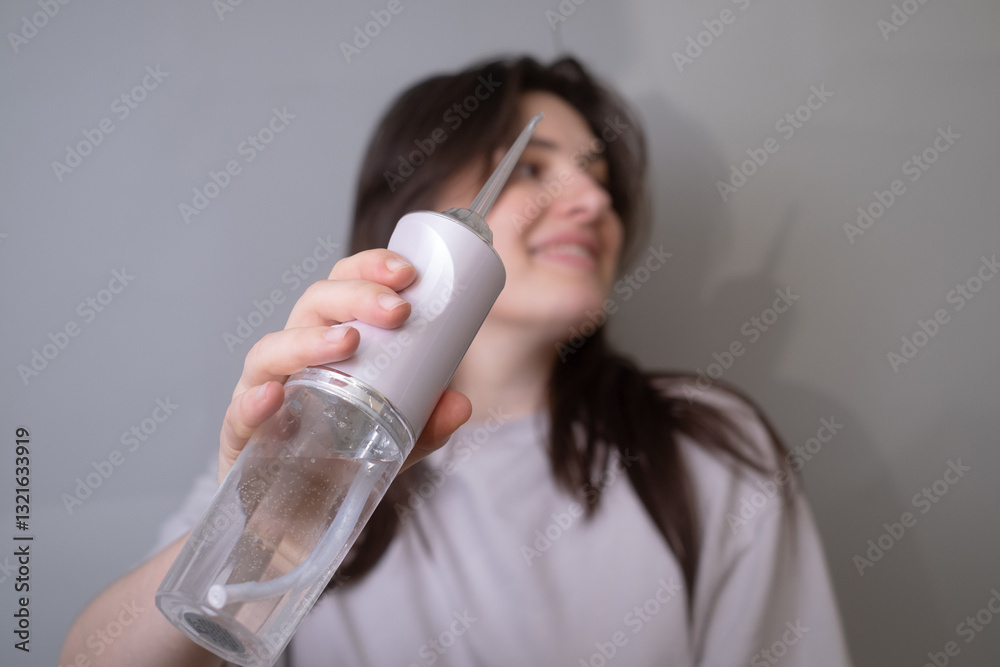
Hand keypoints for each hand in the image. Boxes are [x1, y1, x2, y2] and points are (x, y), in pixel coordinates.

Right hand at [218, 249, 471, 483]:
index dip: (369, 269)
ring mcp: (260, 393)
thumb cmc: (341, 460)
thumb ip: (429, 424)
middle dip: (354, 297)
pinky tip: (275, 395)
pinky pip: (238, 415)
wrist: (297, 523)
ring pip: (271, 351)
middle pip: (312, 307)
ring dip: (310, 341)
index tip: (408, 273)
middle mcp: (292, 358)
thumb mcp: (396, 440)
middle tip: (397, 309)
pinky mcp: (240, 438)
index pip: (342, 287)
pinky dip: (253, 402)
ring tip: (349, 342)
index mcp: (328, 343)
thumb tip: (461, 404)